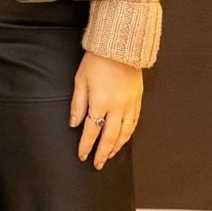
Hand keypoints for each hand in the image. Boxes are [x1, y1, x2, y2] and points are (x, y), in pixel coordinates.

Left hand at [71, 51, 142, 168]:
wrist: (121, 46)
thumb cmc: (97, 60)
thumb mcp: (80, 80)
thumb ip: (78, 104)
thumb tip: (74, 124)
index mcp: (100, 102)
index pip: (91, 130)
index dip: (86, 145)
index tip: (82, 155)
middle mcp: (117, 107)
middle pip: (109, 137)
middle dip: (102, 153)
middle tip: (97, 164)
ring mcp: (130, 104)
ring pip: (124, 133)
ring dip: (116, 147)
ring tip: (108, 156)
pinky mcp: (138, 100)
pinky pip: (134, 123)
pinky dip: (128, 135)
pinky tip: (123, 140)